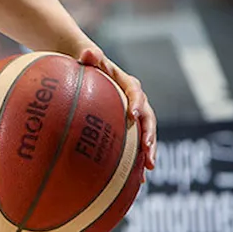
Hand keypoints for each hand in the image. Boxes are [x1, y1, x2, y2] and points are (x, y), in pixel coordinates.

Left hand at [78, 47, 155, 173]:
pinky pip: (133, 143)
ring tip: (148, 169)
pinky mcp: (125, 126)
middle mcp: (134, 100)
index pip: (137, 93)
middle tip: (148, 151)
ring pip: (144, 134)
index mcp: (127, 84)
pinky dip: (135, 159)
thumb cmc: (83, 62)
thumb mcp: (85, 57)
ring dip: (148, 151)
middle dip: (150, 136)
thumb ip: (89, 56)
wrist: (83, 66)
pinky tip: (136, 179)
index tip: (133, 116)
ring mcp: (131, 114)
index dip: (137, 104)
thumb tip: (89, 52)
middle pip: (147, 118)